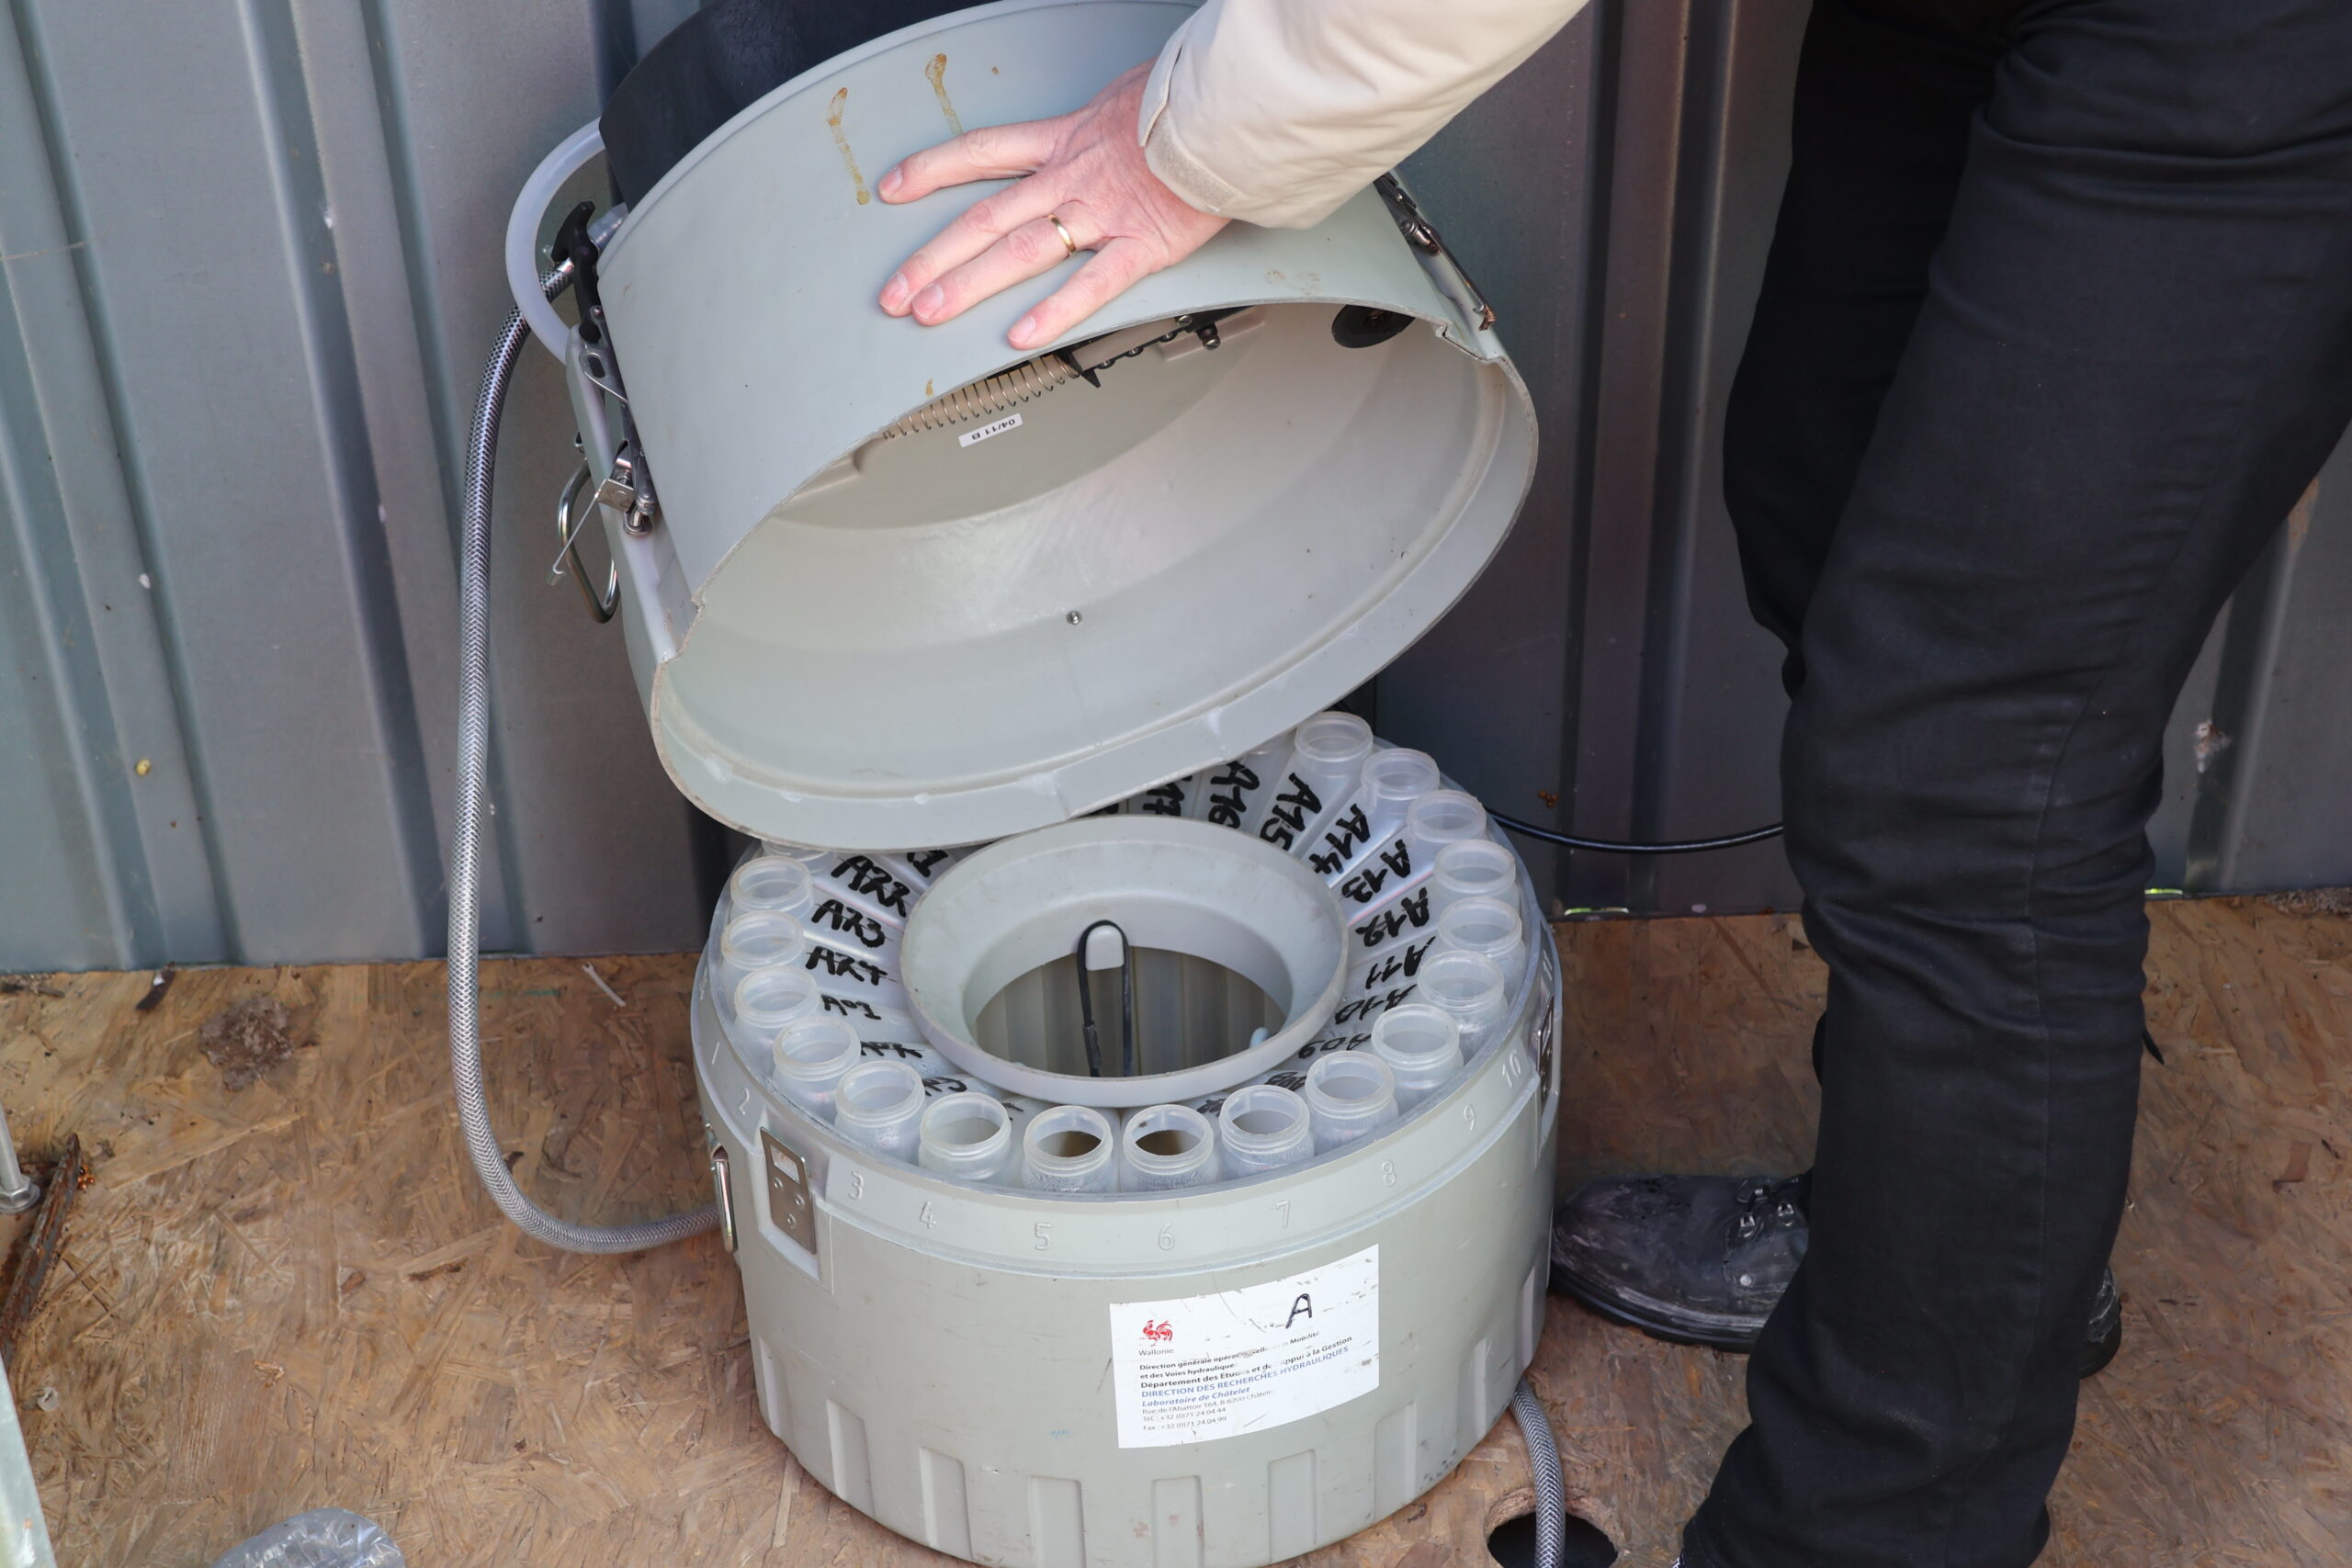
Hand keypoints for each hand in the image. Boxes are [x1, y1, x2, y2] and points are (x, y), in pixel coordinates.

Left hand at [876, 64, 1228, 350]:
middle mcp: (1072, 178)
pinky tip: (1020, 337)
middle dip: (932, 257)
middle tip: (895, 293)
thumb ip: (1109, 120)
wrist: (1236, 105)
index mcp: (1068, 139)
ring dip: (968, 285)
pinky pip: (1091, 285)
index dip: (931, 170)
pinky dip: (1054, 314)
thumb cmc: (1194, 99)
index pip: (983, 151)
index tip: (894, 188)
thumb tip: (1113, 121)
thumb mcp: (1131, 94)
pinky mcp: (1143, 244)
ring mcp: (1103, 214)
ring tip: (929, 315)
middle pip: (984, 218)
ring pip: (1019, 251)